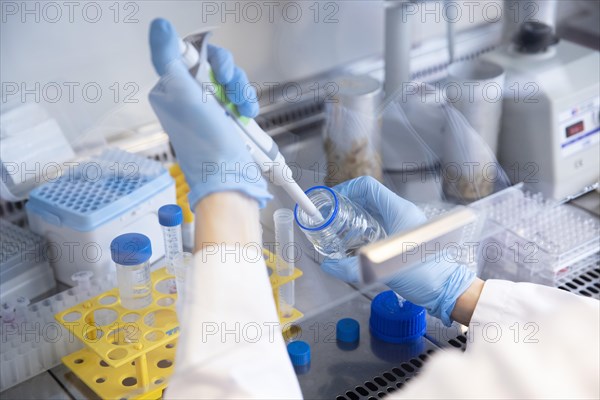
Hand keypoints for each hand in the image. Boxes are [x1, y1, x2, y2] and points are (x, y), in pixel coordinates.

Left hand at [148, 18, 270, 209]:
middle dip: (228, 75)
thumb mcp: (183, 96)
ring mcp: (210, 109)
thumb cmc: (205, 145)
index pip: (189, 54)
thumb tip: (159, 27)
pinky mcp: (228, 118)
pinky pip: (240, 96)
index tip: (214, 72)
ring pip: (230, 80)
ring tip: (242, 107)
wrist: (229, 177)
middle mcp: (189, 98)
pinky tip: (247, 114)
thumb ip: (168, 58)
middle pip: (213, 65)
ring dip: (241, 90)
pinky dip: (247, 102)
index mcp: (171, 90)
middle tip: (229, 88)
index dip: (208, 58)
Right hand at [321, 176, 475, 325]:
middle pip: (369, 198)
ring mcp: (404, 224)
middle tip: (331, 217)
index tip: (332, 200)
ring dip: (355, 217)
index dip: (346, 189)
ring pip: (374, 211)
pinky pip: (381, 225)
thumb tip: (329, 266)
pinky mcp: (404, 237)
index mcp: (398, 210)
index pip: (367, 187)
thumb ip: (352, 268)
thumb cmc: (425, 275)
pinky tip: (355, 244)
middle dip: (347, 204)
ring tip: (339, 229)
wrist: (448, 290)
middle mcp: (402, 213)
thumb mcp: (383, 270)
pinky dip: (365, 229)